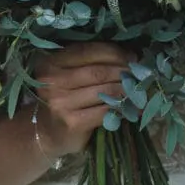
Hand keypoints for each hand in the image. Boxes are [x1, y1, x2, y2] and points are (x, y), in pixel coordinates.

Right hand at [33, 42, 131, 156]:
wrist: (46, 133)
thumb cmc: (63, 98)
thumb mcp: (68, 74)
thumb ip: (90, 62)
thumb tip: (130, 55)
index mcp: (51, 63)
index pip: (87, 51)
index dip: (113, 52)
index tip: (131, 56)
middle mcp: (52, 81)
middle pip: (98, 71)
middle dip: (123, 71)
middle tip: (139, 73)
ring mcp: (61, 103)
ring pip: (104, 91)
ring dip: (126, 89)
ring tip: (138, 88)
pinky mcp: (73, 122)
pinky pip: (105, 111)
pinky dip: (124, 108)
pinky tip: (134, 107)